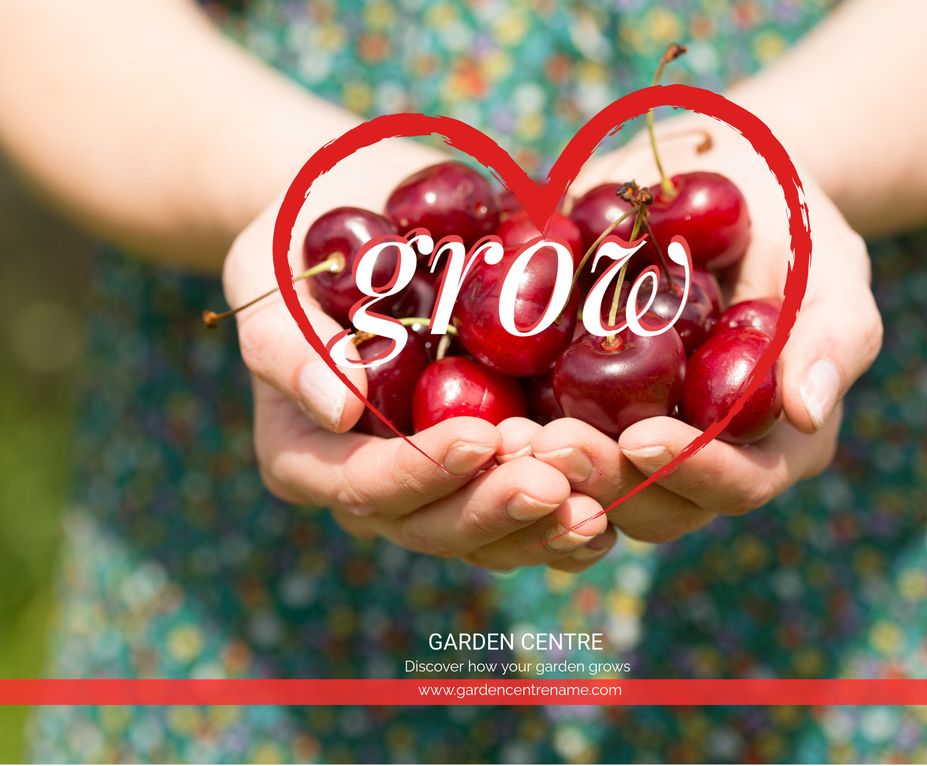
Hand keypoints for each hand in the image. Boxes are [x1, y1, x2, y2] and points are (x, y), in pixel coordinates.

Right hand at [222, 141, 615, 572]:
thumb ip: (289, 340)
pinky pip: (524, 519)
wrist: (369, 224)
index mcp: (308, 452)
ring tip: (595, 506)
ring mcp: (432, 487)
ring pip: (485, 537)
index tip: (478, 434)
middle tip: (555, 483)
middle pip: (430, 526)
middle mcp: (371, 486)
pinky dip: (564, 521)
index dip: (417, 471)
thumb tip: (337, 407)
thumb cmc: (305, 242)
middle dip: (493, 509)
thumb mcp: (271, 270)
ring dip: (541, 528)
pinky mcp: (485, 472)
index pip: (359, 484)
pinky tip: (612, 508)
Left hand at [521, 114, 880, 542]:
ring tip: (504, 438)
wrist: (722, 182)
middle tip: (548, 443)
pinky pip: (545, 443)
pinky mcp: (583, 410)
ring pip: (591, 488)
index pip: (736, 483)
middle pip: (653, 503)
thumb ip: (831, 337)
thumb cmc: (792, 224)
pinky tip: (478, 418)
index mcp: (767, 441)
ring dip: (547, 474)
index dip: (689, 471)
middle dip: (601, 479)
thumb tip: (807, 411)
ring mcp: (635, 440)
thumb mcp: (828, 268)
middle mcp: (699, 458)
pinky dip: (514, 441)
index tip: (640, 437)